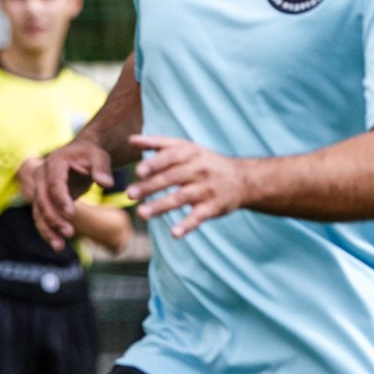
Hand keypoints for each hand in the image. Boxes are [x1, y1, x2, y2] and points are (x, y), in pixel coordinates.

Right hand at [21, 137, 115, 249]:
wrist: (81, 154)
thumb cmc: (91, 155)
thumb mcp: (100, 157)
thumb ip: (102, 169)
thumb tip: (106, 184)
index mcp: (55, 162)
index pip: (54, 182)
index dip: (61, 198)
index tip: (71, 214)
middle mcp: (42, 174)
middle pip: (42, 199)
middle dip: (54, 218)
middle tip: (70, 233)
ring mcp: (39, 188)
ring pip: (38, 211)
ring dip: (48, 230)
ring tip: (60, 247)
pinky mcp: (43, 199)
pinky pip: (41, 217)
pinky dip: (48, 231)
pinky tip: (57, 245)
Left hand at [127, 135, 253, 238]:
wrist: (243, 179)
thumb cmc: (206, 162)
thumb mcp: (187, 148)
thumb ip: (159, 144)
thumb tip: (131, 140)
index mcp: (191, 153)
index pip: (171, 157)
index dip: (155, 163)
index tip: (139, 171)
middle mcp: (199, 170)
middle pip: (173, 177)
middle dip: (151, 186)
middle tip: (130, 194)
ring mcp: (206, 189)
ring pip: (181, 197)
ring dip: (161, 206)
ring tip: (141, 214)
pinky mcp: (213, 208)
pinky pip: (198, 217)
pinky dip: (187, 225)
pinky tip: (174, 234)